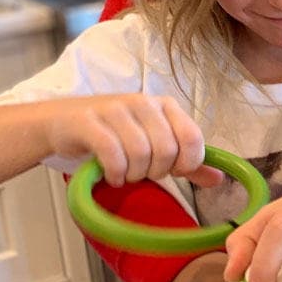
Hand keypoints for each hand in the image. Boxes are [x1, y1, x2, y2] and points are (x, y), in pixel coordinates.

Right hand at [44, 94, 223, 187]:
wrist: (63, 121)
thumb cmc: (116, 134)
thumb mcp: (155, 143)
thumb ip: (187, 162)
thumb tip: (219, 178)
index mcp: (167, 106)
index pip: (193, 137)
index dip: (187, 163)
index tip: (174, 171)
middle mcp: (144, 103)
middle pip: (167, 149)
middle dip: (157, 171)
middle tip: (143, 173)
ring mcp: (116, 110)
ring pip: (140, 153)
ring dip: (134, 174)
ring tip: (126, 174)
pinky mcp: (90, 122)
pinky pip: (113, 154)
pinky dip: (116, 173)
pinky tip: (112, 176)